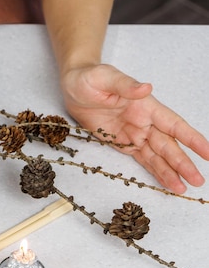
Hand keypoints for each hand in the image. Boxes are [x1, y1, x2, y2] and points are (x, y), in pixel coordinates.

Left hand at [60, 64, 208, 192]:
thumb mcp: (105, 78)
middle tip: (197, 180)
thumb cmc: (89, 78)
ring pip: (157, 156)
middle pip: (168, 145)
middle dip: (182, 163)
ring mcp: (134, 133)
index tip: (207, 152)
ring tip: (182, 189)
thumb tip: (146, 88)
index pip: (173, 124)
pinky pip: (141, 159)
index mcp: (145, 106)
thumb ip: (125, 85)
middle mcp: (144, 121)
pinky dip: (154, 171)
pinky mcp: (121, 142)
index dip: (191, 138)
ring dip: (170, 172)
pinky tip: (166, 182)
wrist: (72, 85)